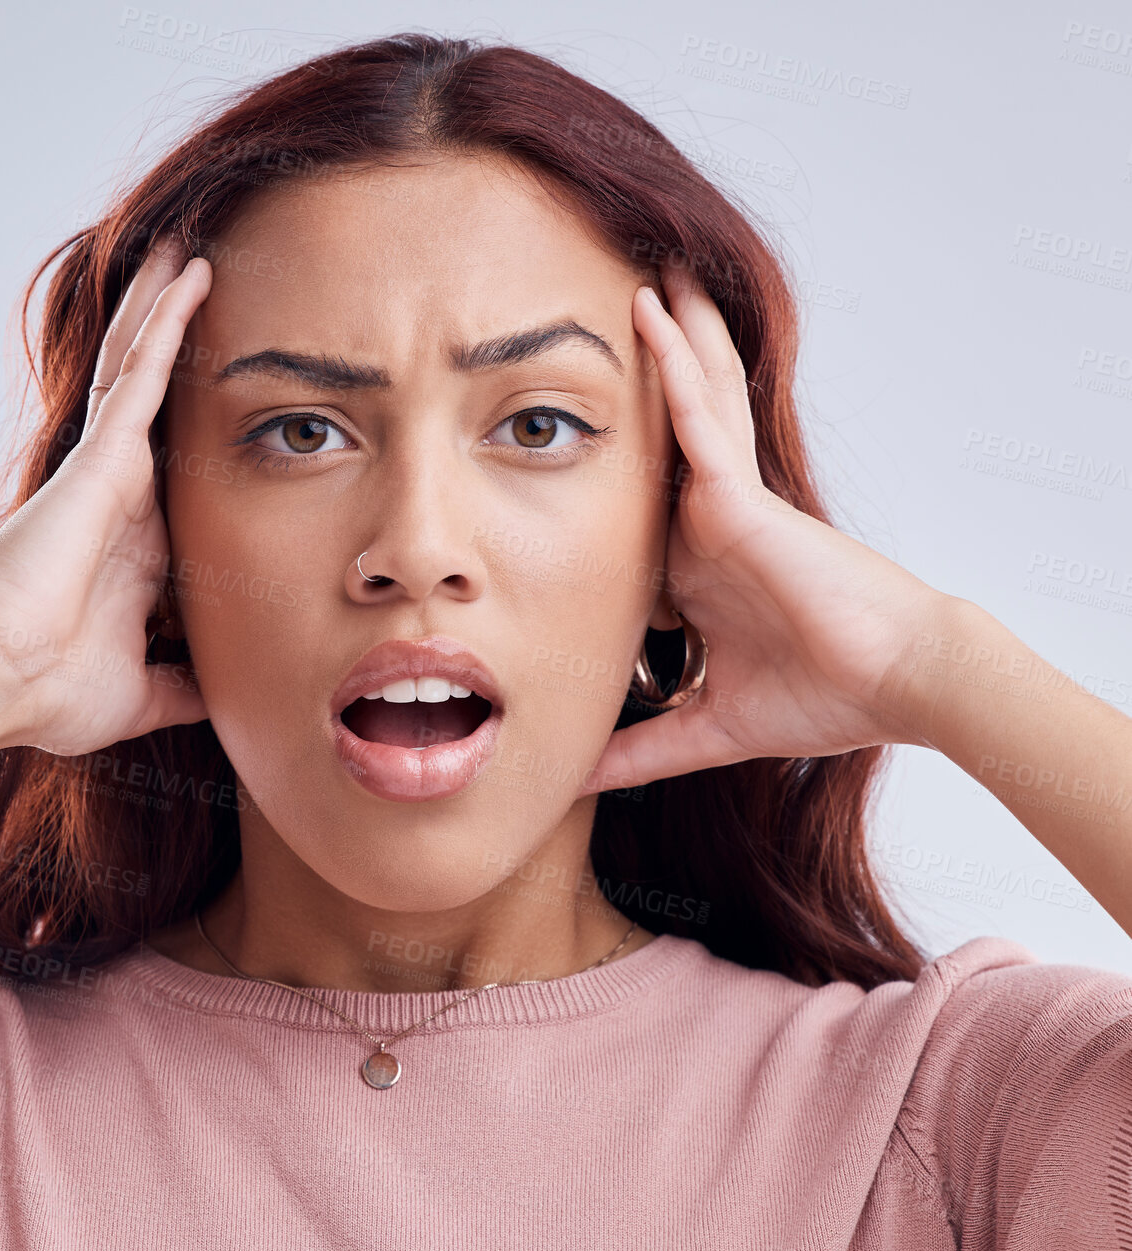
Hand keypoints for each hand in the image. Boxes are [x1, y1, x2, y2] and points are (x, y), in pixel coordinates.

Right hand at [0, 238, 212, 754]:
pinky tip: (194, 273)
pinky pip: (142, 373)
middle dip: (180, 350)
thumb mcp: (144, 692)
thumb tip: (228, 700)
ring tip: (197, 251)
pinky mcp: (102, 455)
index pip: (181, 476)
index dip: (204, 437)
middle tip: (213, 293)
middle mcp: (126, 498)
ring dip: (172, 311)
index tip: (242, 410)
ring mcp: (112, 470)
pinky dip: (169, 322)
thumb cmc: (51, 689)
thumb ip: (186, 688)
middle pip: (161, 405)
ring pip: (148, 370)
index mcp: (139, 548)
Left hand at [586, 260, 950, 793]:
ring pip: (686, 407)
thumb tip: (574, 782)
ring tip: (632, 279)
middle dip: (637, 386)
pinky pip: (702, 420)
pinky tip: (648, 313)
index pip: (637, 510)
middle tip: (584, 332)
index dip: (599, 477)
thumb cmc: (823, 696)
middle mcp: (708, 527)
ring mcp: (725, 506)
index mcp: (698, 572)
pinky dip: (676, 367)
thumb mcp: (708, 726)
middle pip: (661, 442)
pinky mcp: (742, 499)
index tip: (544, 444)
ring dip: (662, 344)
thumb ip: (642, 751)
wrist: (896, 685)